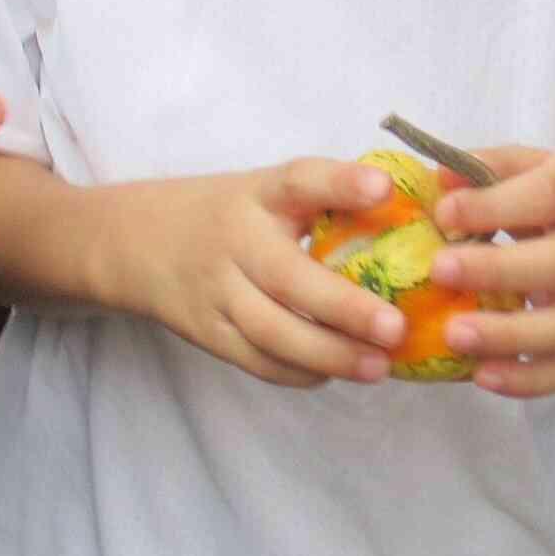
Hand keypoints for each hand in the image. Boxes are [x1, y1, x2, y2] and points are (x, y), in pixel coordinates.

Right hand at [135, 156, 421, 387]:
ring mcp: (216, 291)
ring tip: (378, 366)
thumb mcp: (267, 192)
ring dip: (328, 354)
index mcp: (259, 194)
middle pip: (287, 277)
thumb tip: (420, 217)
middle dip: (344, 307)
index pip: (300, 181)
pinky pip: (256, 361)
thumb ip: (327, 202)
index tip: (383, 189)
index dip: (341, 183)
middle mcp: (234, 240)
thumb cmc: (230, 214)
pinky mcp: (206, 332)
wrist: (135, 241)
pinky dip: (298, 372)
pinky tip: (336, 373)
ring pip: (272, 331)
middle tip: (396, 328)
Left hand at [429, 147, 554, 399]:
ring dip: (510, 336)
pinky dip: (528, 381)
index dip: (496, 205)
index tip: (442, 212)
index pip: (550, 193)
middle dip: (499, 272)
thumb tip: (440, 180)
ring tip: (453, 336)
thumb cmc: (550, 195)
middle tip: (439, 272)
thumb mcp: (525, 165)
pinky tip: (481, 375)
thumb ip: (484, 168)